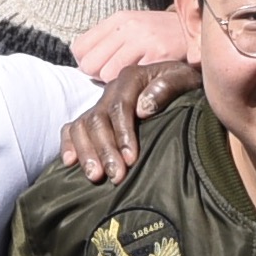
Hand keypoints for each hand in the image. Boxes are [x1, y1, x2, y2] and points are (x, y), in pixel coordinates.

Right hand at [57, 61, 193, 182]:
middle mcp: (111, 90)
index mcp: (131, 78)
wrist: (182, 86)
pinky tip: (70, 163)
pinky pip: (72, 128)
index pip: (119, 107)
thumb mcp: (185, 80)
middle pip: (97, 120)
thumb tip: (142, 108)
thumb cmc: (186, 85)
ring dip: (86, 153)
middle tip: (115, 176)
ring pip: (81, 126)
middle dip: (104, 150)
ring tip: (95, 177)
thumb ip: (167, 87)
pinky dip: (68, 144)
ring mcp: (100, 104)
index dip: (122, 134)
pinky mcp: (94, 118)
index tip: (131, 159)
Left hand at [72, 0, 199, 82]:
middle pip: (89, 64)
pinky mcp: (158, 53)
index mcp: (117, 19)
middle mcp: (127, 26)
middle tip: (115, 79)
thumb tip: (84, 63)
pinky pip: (129, 77)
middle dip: (98, 76)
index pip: (79, 48)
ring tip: (131, 80)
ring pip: (106, 73)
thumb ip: (109, 41)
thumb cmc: (161, 35)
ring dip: (115, 83)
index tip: (101, 69)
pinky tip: (144, 81)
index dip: (87, 64)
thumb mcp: (133, 28)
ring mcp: (142, 38)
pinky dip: (133, 84)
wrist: (198, 30)